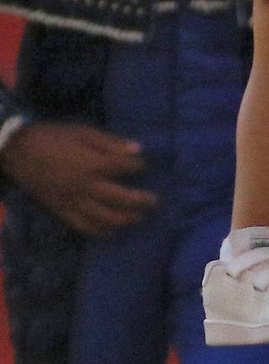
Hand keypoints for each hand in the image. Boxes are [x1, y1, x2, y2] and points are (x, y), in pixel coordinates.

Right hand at [1, 122, 155, 236]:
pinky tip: (113, 231)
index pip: (125, 168)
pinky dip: (101, 231)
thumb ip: (111, 143)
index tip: (144, 166)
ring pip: (105, 218)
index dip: (139, 167)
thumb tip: (138, 150)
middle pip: (122, 199)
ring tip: (138, 218)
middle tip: (154, 201)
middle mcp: (87, 186)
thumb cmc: (54, 137)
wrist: (19, 150)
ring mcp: (74, 201)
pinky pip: (84, 226)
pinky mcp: (61, 211)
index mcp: (94, 164)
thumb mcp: (84, 132)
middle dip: (142, 201)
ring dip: (126, 220)